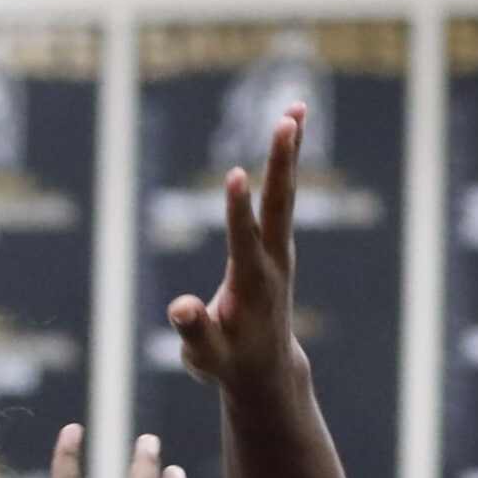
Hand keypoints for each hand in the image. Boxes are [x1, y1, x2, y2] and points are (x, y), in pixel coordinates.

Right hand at [165, 103, 303, 396]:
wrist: (264, 370)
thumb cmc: (227, 362)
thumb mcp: (204, 357)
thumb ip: (195, 332)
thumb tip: (180, 307)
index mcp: (251, 284)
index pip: (244, 240)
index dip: (237, 210)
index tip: (235, 175)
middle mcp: (272, 260)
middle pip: (279, 204)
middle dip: (282, 163)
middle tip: (287, 121)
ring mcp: (279, 250)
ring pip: (286, 193)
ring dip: (290, 151)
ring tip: (296, 108)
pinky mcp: (277, 244)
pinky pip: (282, 195)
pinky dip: (286, 163)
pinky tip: (288, 131)